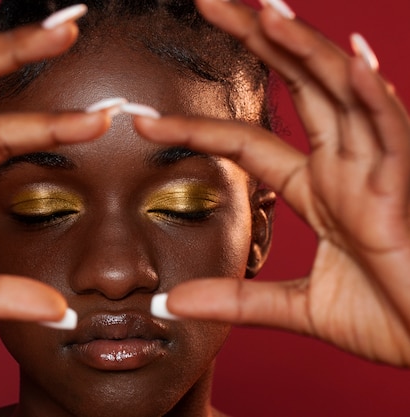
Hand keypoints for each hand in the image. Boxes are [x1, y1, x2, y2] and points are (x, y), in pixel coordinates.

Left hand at [136, 0, 409, 365]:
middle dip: (257, 40)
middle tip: (210, 0)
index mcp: (320, 189)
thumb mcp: (298, 308)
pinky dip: (371, 92)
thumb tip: (173, 303)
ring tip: (265, 10)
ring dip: (305, 48)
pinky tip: (349, 58)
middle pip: (297, 86)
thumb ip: (237, 300)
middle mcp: (347, 166)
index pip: (247, 142)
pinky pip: (391, 127)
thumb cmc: (391, 322)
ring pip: (340, 91)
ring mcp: (378, 169)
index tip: (147, 121)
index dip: (197, 128)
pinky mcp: (406, 185)